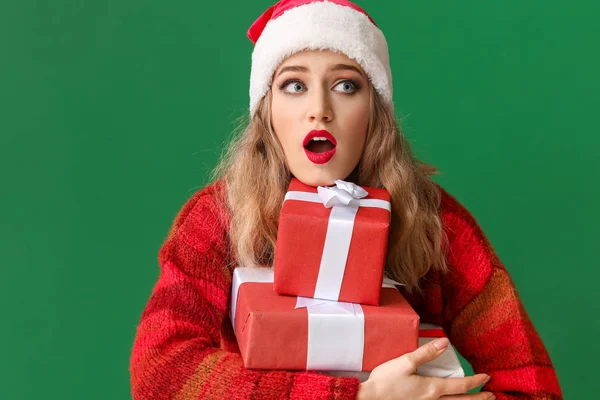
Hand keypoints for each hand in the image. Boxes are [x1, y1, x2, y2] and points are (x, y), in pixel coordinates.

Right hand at [356, 337, 493, 399]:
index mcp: (432, 388)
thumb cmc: (385, 382)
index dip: (476, 381)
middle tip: (492, 396)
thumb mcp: (405, 362)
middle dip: (478, 398)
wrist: (369, 399)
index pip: (461, 385)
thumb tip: (445, 342)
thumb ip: (426, 353)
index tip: (487, 377)